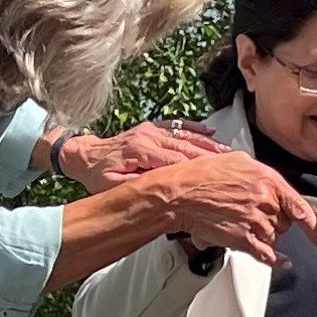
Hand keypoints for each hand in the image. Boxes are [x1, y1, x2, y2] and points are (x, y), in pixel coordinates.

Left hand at [58, 119, 229, 190]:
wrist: (83, 156)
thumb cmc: (97, 175)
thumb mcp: (113, 187)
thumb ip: (139, 186)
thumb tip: (163, 189)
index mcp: (140, 151)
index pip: (176, 161)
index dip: (198, 170)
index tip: (217, 177)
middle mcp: (149, 137)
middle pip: (186, 148)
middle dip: (211, 157)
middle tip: (233, 165)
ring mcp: (151, 131)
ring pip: (186, 136)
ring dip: (209, 144)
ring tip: (230, 152)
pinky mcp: (152, 128)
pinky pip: (178, 126)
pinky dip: (196, 129)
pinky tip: (211, 132)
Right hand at [146, 152, 316, 262]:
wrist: (181, 193)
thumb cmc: (203, 174)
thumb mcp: (239, 160)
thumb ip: (262, 174)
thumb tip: (272, 185)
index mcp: (268, 181)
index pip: (302, 207)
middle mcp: (266, 202)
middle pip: (285, 222)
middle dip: (276, 220)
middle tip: (253, 211)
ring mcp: (256, 223)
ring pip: (274, 237)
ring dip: (265, 233)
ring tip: (241, 220)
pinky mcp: (243, 239)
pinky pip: (266, 255)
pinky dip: (275, 260)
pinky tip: (281, 261)